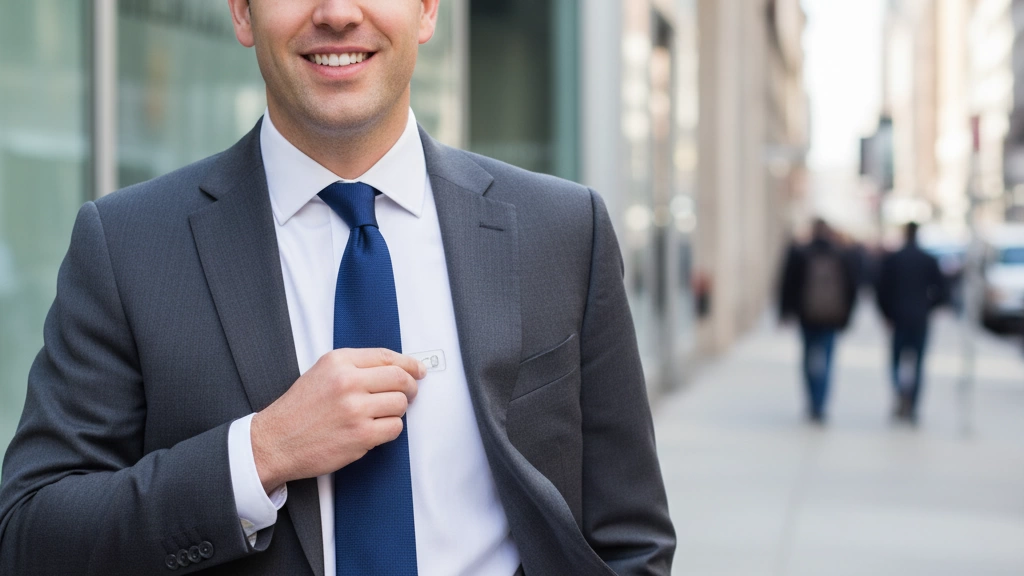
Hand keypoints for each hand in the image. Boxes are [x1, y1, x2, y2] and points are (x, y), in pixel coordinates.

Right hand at [250, 348, 426, 493]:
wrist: (275, 442)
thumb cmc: (298, 410)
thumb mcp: (322, 373)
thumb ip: (355, 367)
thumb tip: (395, 368)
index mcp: (338, 362)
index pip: (387, 357)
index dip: (409, 364)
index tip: (419, 370)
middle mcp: (348, 382)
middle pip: (400, 379)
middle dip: (410, 387)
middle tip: (410, 393)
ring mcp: (355, 409)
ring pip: (400, 404)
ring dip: (397, 411)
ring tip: (380, 415)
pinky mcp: (361, 435)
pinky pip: (394, 428)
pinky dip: (390, 429)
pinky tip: (373, 430)